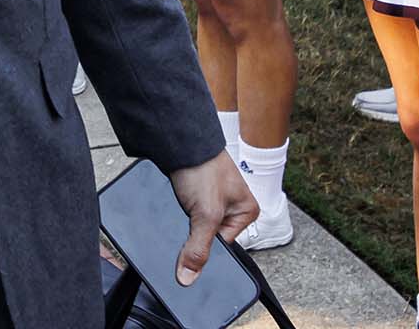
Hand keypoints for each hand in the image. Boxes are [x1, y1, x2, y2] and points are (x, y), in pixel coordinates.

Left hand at [166, 154, 256, 286]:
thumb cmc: (203, 167)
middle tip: (184, 227)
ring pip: (194, 225)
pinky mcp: (193, 192)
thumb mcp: (206, 214)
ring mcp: (212, 199)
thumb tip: (189, 278)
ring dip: (184, 224)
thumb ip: (199, 248)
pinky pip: (185, 213)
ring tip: (179, 212)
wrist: (180, 140)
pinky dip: (177, 213)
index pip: (224, 245)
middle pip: (208, 236)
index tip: (189, 257)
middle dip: (194, 235)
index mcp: (246, 212)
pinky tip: (172, 209)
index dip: (205, 250)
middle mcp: (231, 206)